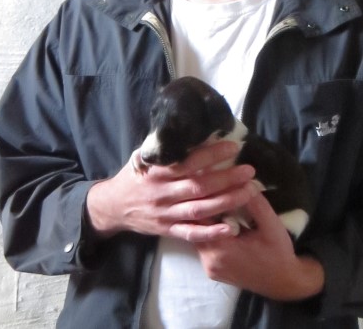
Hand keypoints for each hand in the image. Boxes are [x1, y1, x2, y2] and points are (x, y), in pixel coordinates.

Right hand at [86, 141, 257, 241]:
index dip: (211, 155)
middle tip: (249, 171)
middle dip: (227, 178)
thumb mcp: (142, 157)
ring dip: (226, 201)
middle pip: (199, 186)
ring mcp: (165, 214)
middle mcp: (162, 193)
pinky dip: (211, 233)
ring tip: (249, 192)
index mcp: (157, 172)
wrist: (113, 206)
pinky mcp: (168, 230)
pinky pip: (191, 234)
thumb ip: (163, 148)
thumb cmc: (134, 176)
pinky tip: (230, 228)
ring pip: (200, 209)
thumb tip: (186, 128)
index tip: (232, 146)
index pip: (187, 162)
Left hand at [196, 194, 324, 300]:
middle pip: (196, 227)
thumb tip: (241, 180)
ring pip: (198, 235)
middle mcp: (210, 261)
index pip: (203, 217)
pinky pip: (204, 245)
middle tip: (210, 187)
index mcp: (222, 251)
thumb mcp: (271, 224)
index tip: (211, 182)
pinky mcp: (212, 270)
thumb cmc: (278, 253)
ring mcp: (210, 268)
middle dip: (204, 207)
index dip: (207, 198)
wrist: (284, 283)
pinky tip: (218, 218)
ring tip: (213, 200)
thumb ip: (255, 203)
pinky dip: (209, 231)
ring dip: (206, 219)